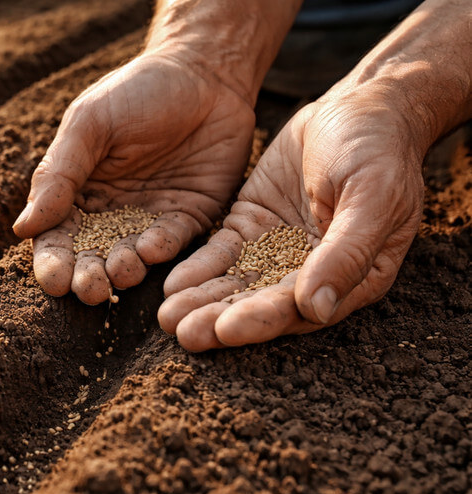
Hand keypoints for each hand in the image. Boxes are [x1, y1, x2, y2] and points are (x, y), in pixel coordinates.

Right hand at [12, 50, 255, 303]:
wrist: (205, 70)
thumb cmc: (137, 90)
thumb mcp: (89, 124)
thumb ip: (58, 175)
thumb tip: (22, 229)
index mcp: (77, 194)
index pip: (57, 240)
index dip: (54, 264)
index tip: (56, 280)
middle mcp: (111, 215)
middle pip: (92, 259)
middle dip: (89, 278)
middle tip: (91, 289)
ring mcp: (151, 219)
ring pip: (133, 259)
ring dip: (125, 271)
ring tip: (122, 272)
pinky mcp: (191, 218)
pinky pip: (176, 243)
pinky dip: (164, 249)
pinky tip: (154, 247)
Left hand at [157, 92, 424, 350]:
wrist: (361, 106)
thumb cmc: (380, 152)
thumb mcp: (372, 196)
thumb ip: (346, 253)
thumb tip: (317, 310)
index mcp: (352, 277)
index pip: (300, 308)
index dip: (262, 320)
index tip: (226, 330)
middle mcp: (310, 274)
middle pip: (259, 304)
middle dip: (220, 319)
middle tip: (182, 334)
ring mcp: (277, 252)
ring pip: (235, 284)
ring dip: (202, 301)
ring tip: (165, 318)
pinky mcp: (250, 228)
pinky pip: (220, 254)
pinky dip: (197, 269)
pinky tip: (171, 283)